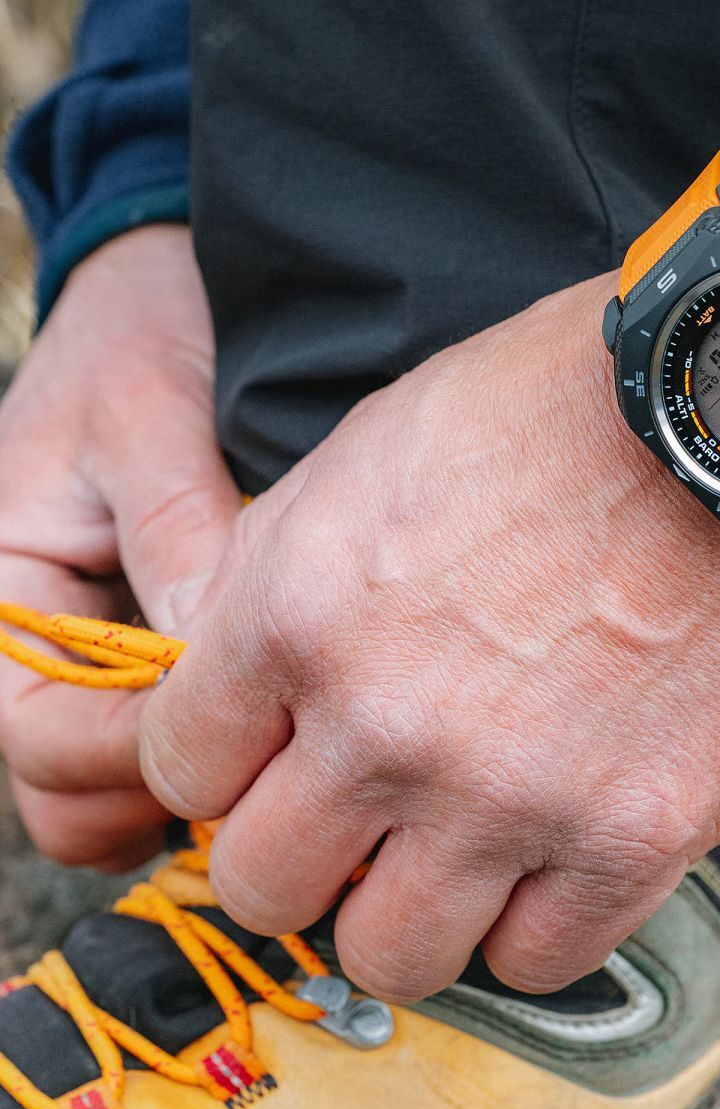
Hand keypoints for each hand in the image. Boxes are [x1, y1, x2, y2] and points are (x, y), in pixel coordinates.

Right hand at [0, 226, 240, 869]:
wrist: (155, 297)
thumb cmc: (133, 341)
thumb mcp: (145, 422)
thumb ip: (177, 541)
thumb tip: (223, 664)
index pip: (43, 739)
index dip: (144, 749)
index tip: (243, 719)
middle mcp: (31, 648)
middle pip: (71, 791)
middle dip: (164, 787)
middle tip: (269, 749)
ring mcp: (88, 659)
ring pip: (114, 788)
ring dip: (188, 783)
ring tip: (278, 735)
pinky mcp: (143, 649)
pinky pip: (159, 744)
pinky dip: (206, 752)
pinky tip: (274, 713)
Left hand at [139, 271, 719, 1000]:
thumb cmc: (553, 413)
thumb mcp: (369, 454)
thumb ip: (277, 579)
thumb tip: (241, 685)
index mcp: (296, 615)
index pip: (181, 773)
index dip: (229, 770)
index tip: (283, 758)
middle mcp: (384, 726)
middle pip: (264, 889)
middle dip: (305, 859)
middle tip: (368, 817)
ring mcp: (509, 796)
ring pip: (388, 959)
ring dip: (413, 913)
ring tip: (465, 850)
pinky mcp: (633, 838)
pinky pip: (535, 963)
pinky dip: (532, 924)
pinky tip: (557, 855)